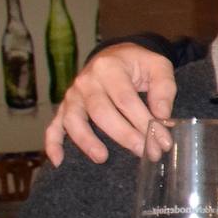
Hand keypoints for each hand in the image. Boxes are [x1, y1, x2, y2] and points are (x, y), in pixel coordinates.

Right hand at [44, 44, 176, 164]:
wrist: (114, 56)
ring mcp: (72, 95)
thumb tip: (162, 115)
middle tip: (144, 152)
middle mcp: (86, 81)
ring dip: (86, 141)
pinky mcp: (64, 107)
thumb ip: (164, 88)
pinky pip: (54, 126)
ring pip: (73, 120)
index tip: (161, 141)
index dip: (144, 122)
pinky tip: (58, 161)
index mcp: (109, 68)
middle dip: (123, 135)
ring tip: (102, 157)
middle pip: (101, 112)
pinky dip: (53, 143)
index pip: (126, 100)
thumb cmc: (137, 64)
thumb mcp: (158, 66)